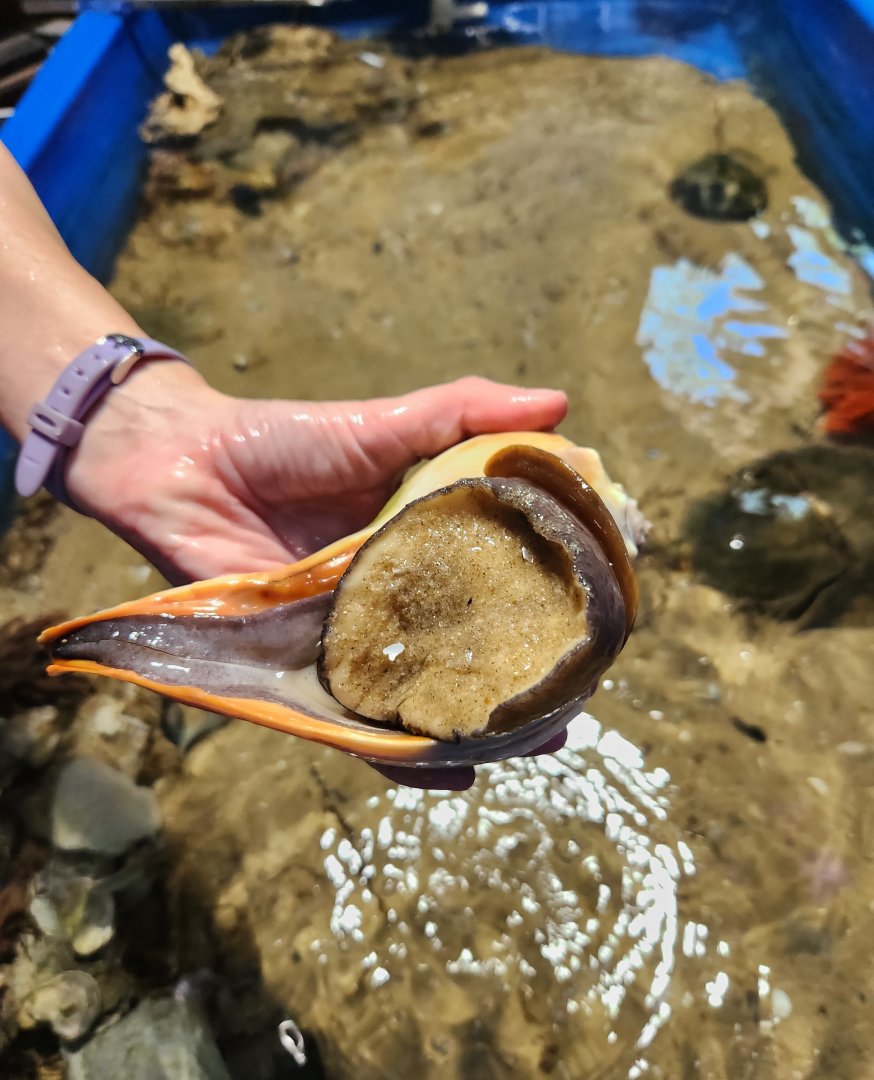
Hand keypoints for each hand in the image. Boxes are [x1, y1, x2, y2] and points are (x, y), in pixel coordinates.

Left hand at [65, 363, 568, 788]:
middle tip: (569, 711)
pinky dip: (398, 755)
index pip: (502, 586)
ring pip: (424, 697)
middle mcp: (400, 600)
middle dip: (521, 687)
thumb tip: (560, 406)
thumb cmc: (288, 440)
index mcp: (427, 545)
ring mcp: (357, 639)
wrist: (187, 465)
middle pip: (470, 654)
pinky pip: (356, 721)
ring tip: (531, 746)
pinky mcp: (309, 667)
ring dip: (476, 728)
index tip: (597, 632)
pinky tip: (448, 775)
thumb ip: (465, 414)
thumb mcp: (387, 423)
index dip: (548, 612)